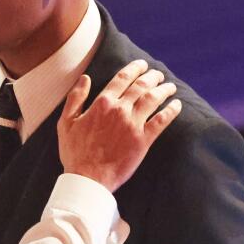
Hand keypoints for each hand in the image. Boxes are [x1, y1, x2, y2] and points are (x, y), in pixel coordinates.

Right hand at [58, 60, 181, 191]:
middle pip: (141, 85)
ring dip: (164, 90)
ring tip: (170, 87)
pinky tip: (177, 105)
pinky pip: (161, 121)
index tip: (142, 65)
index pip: (122, 78)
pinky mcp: (143, 141)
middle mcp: (120, 110)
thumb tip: (85, 78)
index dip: (135, 68)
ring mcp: (133, 125)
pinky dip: (171, 111)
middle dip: (152, 76)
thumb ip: (76, 98)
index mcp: (102, 103)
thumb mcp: (66, 122)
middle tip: (158, 75)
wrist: (88, 178)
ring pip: (153, 99)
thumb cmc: (75, 152)